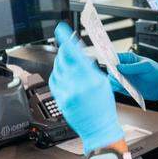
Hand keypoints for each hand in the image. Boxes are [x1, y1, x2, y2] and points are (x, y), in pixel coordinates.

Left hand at [49, 22, 123, 153]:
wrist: (98, 128)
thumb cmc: (103, 108)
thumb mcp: (102, 83)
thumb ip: (90, 69)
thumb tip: (79, 55)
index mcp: (91, 80)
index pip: (75, 54)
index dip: (66, 40)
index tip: (60, 30)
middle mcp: (77, 86)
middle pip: (63, 60)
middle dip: (64, 52)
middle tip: (67, 48)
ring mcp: (67, 93)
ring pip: (57, 70)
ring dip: (61, 63)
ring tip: (69, 65)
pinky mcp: (60, 100)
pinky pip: (54, 81)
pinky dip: (57, 75)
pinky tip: (63, 76)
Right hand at [109, 52, 157, 113]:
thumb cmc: (157, 73)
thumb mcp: (147, 67)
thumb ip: (132, 67)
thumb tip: (119, 67)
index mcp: (129, 59)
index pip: (115, 57)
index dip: (110, 60)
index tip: (110, 65)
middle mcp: (124, 69)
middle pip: (111, 69)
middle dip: (112, 73)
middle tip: (117, 76)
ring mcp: (124, 79)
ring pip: (112, 79)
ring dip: (114, 82)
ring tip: (121, 83)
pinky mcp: (125, 89)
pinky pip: (116, 88)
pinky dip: (116, 89)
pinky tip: (121, 88)